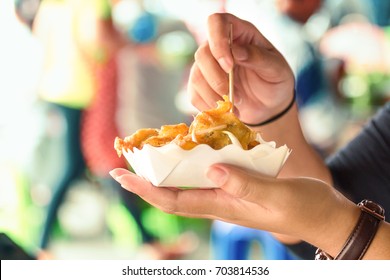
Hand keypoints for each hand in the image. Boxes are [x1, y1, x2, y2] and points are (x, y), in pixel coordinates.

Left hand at [109, 165, 358, 256]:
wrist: (321, 214)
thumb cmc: (303, 208)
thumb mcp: (276, 196)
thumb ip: (245, 185)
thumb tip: (213, 169)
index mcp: (223, 207)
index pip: (174, 201)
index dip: (146, 191)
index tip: (123, 177)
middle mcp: (219, 201)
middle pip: (172, 193)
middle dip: (145, 181)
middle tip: (124, 163)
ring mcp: (227, 193)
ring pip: (187, 184)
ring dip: (164, 171)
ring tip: (148, 154)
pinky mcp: (237, 184)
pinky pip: (206, 174)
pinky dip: (191, 163)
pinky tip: (189, 149)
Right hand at [188, 13, 294, 124]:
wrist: (270, 105)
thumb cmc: (275, 80)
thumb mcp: (275, 68)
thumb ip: (258, 57)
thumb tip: (236, 51)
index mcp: (238, 33)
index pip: (216, 22)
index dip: (218, 41)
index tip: (229, 65)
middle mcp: (218, 47)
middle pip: (202, 54)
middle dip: (216, 79)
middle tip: (235, 96)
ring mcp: (207, 67)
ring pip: (197, 76)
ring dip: (213, 96)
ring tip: (233, 106)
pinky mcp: (201, 87)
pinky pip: (195, 95)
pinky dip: (208, 107)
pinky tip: (225, 111)